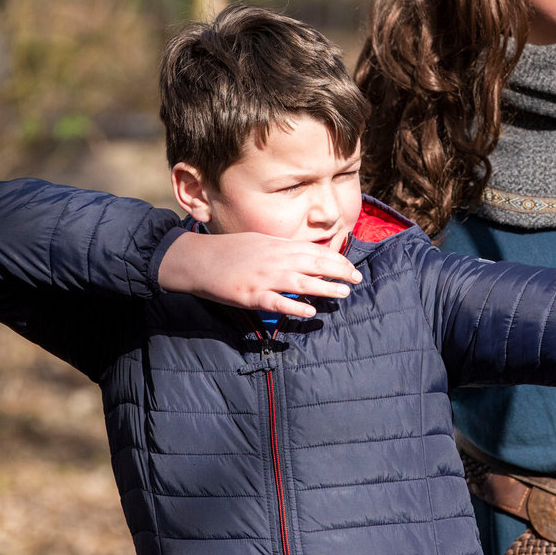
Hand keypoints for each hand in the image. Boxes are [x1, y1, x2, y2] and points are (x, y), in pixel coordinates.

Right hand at [158, 230, 360, 318]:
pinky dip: (294, 307)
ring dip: (325, 288)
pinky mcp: (250, 296)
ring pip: (301, 283)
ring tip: (343, 294)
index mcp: (277, 246)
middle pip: (314, 263)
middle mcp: (274, 260)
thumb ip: (284, 249)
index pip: (315, 251)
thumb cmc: (230, 251)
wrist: (197, 259)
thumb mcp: (260, 242)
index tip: (352, 267)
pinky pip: (276, 303)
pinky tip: (310, 312)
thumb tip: (308, 256)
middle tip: (357, 279)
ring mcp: (263, 278)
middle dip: (339, 271)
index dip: (337, 259)